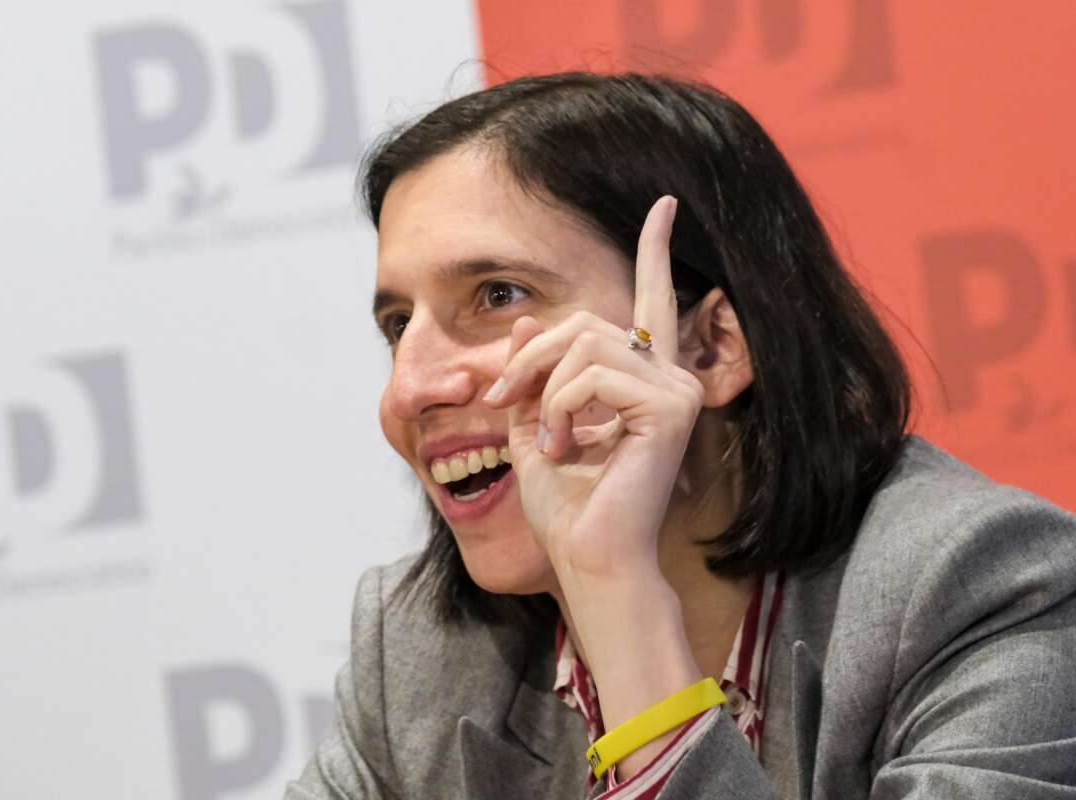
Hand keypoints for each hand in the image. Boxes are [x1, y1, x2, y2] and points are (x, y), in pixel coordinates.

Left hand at [483, 196, 704, 579]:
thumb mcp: (532, 426)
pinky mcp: (670, 407)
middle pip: (586, 322)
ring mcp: (675, 389)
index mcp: (643, 379)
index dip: (656, 250)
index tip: (664, 204)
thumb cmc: (566, 505)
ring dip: (543, 389)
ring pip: (586, 344)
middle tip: (503, 398)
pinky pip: (593, 375)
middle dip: (531, 357)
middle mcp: (669, 376)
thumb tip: (524, 324)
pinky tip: (565, 445)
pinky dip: (560, 407)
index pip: (651, 302)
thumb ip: (532, 375)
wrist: (587, 556)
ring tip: (546, 439)